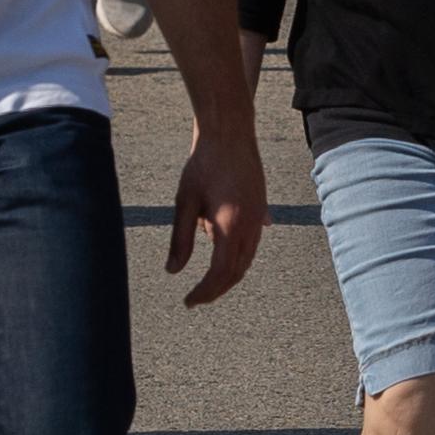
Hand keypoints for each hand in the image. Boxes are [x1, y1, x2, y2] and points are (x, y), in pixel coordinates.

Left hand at [165, 122, 269, 306]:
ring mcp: (260, 218)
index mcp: (231, 227)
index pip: (220, 274)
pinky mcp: (261, 209)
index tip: (189, 301)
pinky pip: (252, 242)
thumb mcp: (185, 202)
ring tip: (207, 280)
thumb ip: (181, 239)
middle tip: (196, 298)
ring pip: (247, 259)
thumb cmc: (204, 164)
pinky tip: (224, 250)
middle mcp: (251, 227)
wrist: (230, 133)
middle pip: (237, 271)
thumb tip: (173, 271)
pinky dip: (237, 255)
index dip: (205, 292)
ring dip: (228, 274)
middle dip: (217, 289)